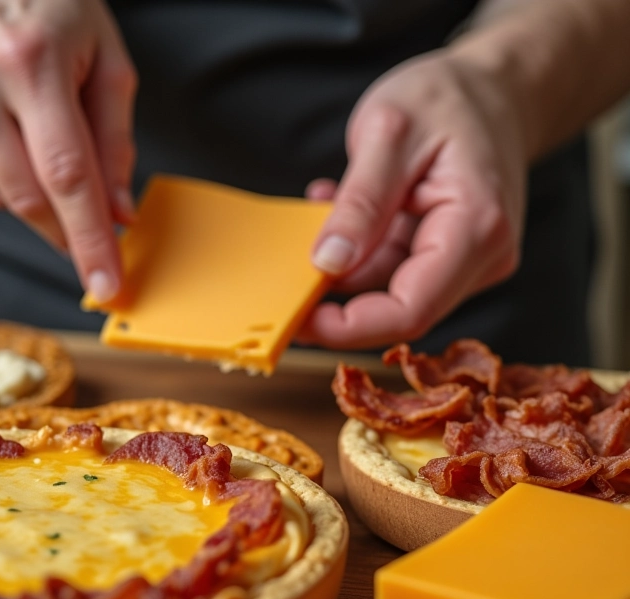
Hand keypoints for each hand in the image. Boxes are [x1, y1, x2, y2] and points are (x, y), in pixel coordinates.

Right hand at [0, 0, 136, 301]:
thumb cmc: (47, 10)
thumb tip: (118, 214)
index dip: (90, 240)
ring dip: (31, 193)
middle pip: (29, 198)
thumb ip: (114, 140)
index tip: (105, 287)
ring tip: (33, 135)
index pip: (67, 175)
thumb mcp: (103, 60)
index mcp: (30, 60)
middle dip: (66, 231)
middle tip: (86, 233)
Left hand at [299, 48, 526, 348]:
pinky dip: (358, 248)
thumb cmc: (448, 96)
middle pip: (399, 310)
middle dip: (338, 303)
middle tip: (286, 276)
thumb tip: (328, 262)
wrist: (495, 86)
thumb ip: (360, 202)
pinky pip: (391, 269)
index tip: (298, 321)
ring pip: (388, 291)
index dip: (349, 328)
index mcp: (476, 228)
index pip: (410, 310)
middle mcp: (482, 256)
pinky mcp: (448, 256)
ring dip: (344, 263)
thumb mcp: (389, 132)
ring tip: (322, 207)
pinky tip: (341, 206)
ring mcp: (467, 261)